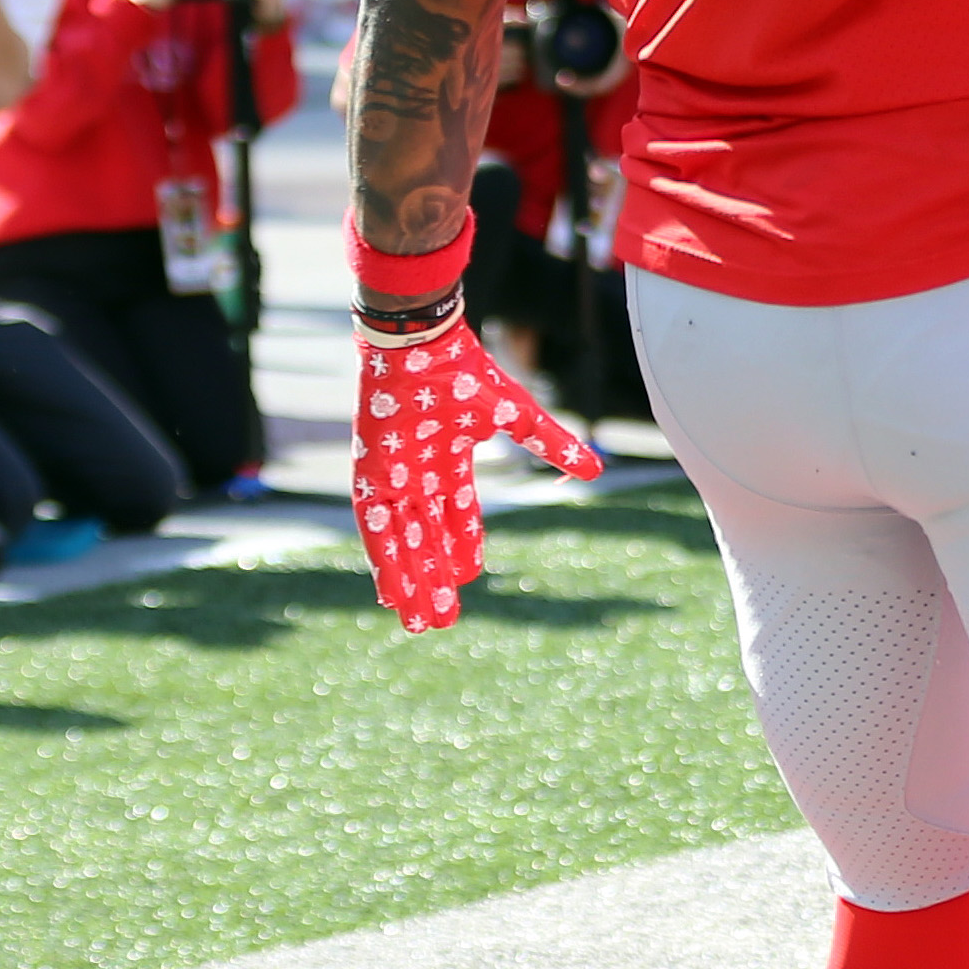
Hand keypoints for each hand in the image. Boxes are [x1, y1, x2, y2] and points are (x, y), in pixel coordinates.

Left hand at [352, 315, 601, 631]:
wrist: (422, 345)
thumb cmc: (468, 372)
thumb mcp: (518, 417)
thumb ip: (552, 446)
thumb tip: (596, 470)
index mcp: (450, 460)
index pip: (457, 514)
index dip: (464, 546)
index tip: (470, 578)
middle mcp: (419, 474)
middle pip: (427, 538)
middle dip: (433, 579)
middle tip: (440, 622)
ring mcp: (394, 477)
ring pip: (402, 542)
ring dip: (410, 582)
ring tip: (419, 623)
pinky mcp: (371, 476)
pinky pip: (376, 529)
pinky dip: (385, 561)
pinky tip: (392, 593)